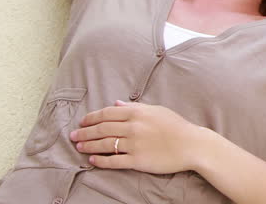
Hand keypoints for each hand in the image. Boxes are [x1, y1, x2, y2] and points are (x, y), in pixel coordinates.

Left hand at [71, 100, 209, 173]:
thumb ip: (135, 107)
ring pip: (105, 145)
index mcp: (138, 113)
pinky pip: (114, 161)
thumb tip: (116, 104)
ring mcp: (134, 144)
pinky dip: (101, 161)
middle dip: (84, 132)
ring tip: (79, 147)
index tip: (82, 122)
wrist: (192, 145)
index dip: (91, 118)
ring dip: (89, 146)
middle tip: (73, 136)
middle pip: (102, 129)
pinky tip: (93, 161)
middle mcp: (134, 127)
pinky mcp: (137, 160)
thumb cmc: (177, 126)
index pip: (107, 113)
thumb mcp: (157, 110)